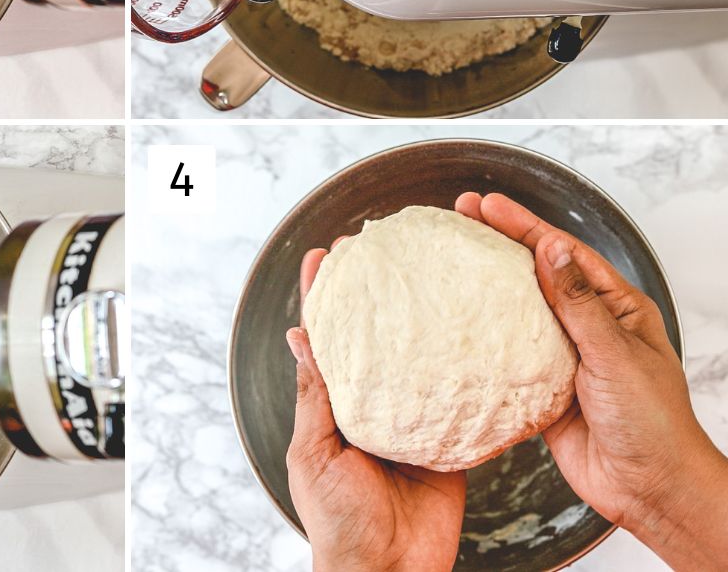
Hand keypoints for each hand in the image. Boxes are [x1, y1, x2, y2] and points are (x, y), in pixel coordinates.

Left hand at [287, 246, 464, 571]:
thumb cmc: (339, 523)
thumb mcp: (315, 454)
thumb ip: (315, 397)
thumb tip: (300, 338)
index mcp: (332, 409)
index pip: (324, 341)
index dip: (321, 298)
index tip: (323, 257)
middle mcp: (371, 408)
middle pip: (372, 341)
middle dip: (372, 295)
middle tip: (376, 249)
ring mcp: (410, 424)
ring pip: (414, 363)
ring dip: (417, 323)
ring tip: (423, 274)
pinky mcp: (448, 445)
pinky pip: (458, 404)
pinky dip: (464, 373)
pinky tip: (472, 336)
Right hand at [456, 192, 727, 571]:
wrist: (651, 492)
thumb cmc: (654, 424)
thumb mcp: (615, 355)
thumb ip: (578, 303)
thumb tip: (552, 249)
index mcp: (617, 308)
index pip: (564, 254)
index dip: (524, 225)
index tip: (488, 204)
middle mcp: (589, 326)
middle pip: (537, 274)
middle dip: (499, 243)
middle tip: (460, 216)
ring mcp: (565, 357)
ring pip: (518, 312)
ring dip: (487, 288)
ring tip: (450, 260)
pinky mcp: (543, 389)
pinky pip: (508, 356)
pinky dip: (483, 340)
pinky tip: (457, 325)